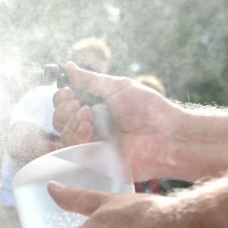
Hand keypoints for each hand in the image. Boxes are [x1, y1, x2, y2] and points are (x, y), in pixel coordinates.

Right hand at [52, 62, 180, 180]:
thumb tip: (68, 66)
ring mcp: (93, 144)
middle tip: (79, 104)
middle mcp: (92, 125)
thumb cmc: (149, 110)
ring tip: (87, 116)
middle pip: (59, 119)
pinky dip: (76, 136)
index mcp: (97, 107)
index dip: (62, 98)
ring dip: (70, 121)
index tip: (69, 92)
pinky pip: (73, 152)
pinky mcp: (96, 161)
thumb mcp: (118, 87)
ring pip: (63, 135)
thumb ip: (90, 80)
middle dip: (64, 109)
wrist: (167, 136)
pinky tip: (88, 129)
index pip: (66, 104)